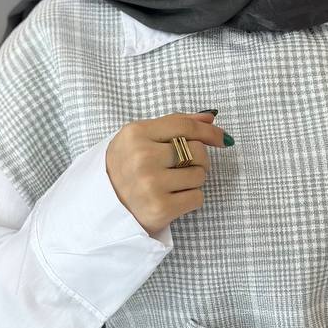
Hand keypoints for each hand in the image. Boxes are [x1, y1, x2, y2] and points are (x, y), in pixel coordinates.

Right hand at [105, 109, 229, 236]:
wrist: (104, 207)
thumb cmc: (126, 168)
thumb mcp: (140, 139)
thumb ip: (174, 125)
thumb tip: (210, 119)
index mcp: (135, 134)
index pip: (185, 126)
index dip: (209, 132)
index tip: (223, 138)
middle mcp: (142, 157)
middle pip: (197, 150)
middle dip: (199, 159)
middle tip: (183, 167)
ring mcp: (151, 184)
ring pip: (200, 175)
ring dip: (193, 180)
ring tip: (172, 184)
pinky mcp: (160, 208)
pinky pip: (197, 198)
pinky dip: (191, 199)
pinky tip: (173, 199)